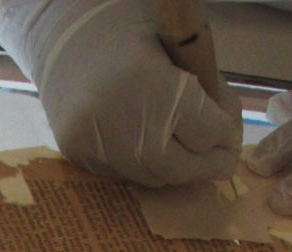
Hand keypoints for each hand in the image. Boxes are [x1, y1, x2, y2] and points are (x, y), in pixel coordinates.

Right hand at [0, 0, 242, 186]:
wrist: (63, 34)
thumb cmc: (129, 34)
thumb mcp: (177, 49)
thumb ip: (207, 90)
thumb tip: (228, 136)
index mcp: (152, 85)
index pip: (209, 133)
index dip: (227, 130)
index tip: (227, 123)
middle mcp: (122, 123)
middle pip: (184, 168)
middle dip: (210, 163)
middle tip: (222, 155)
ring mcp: (96, 144)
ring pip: (156, 178)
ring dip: (178, 167)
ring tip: (185, 148)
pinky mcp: (78, 154)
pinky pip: (126, 175)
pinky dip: (146, 166)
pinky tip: (148, 143)